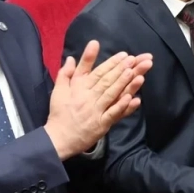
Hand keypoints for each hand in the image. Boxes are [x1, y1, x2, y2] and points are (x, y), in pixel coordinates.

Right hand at [45, 41, 152, 159]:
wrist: (59, 138)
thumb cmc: (59, 113)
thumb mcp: (58, 91)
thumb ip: (65, 73)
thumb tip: (71, 57)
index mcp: (78, 88)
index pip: (97, 73)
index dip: (110, 63)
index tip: (123, 54)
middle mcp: (88, 97)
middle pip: (106, 81)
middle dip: (121, 69)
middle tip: (134, 59)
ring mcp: (96, 111)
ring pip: (111, 95)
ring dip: (124, 83)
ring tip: (135, 73)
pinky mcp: (101, 124)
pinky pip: (113, 114)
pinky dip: (123, 106)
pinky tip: (133, 98)